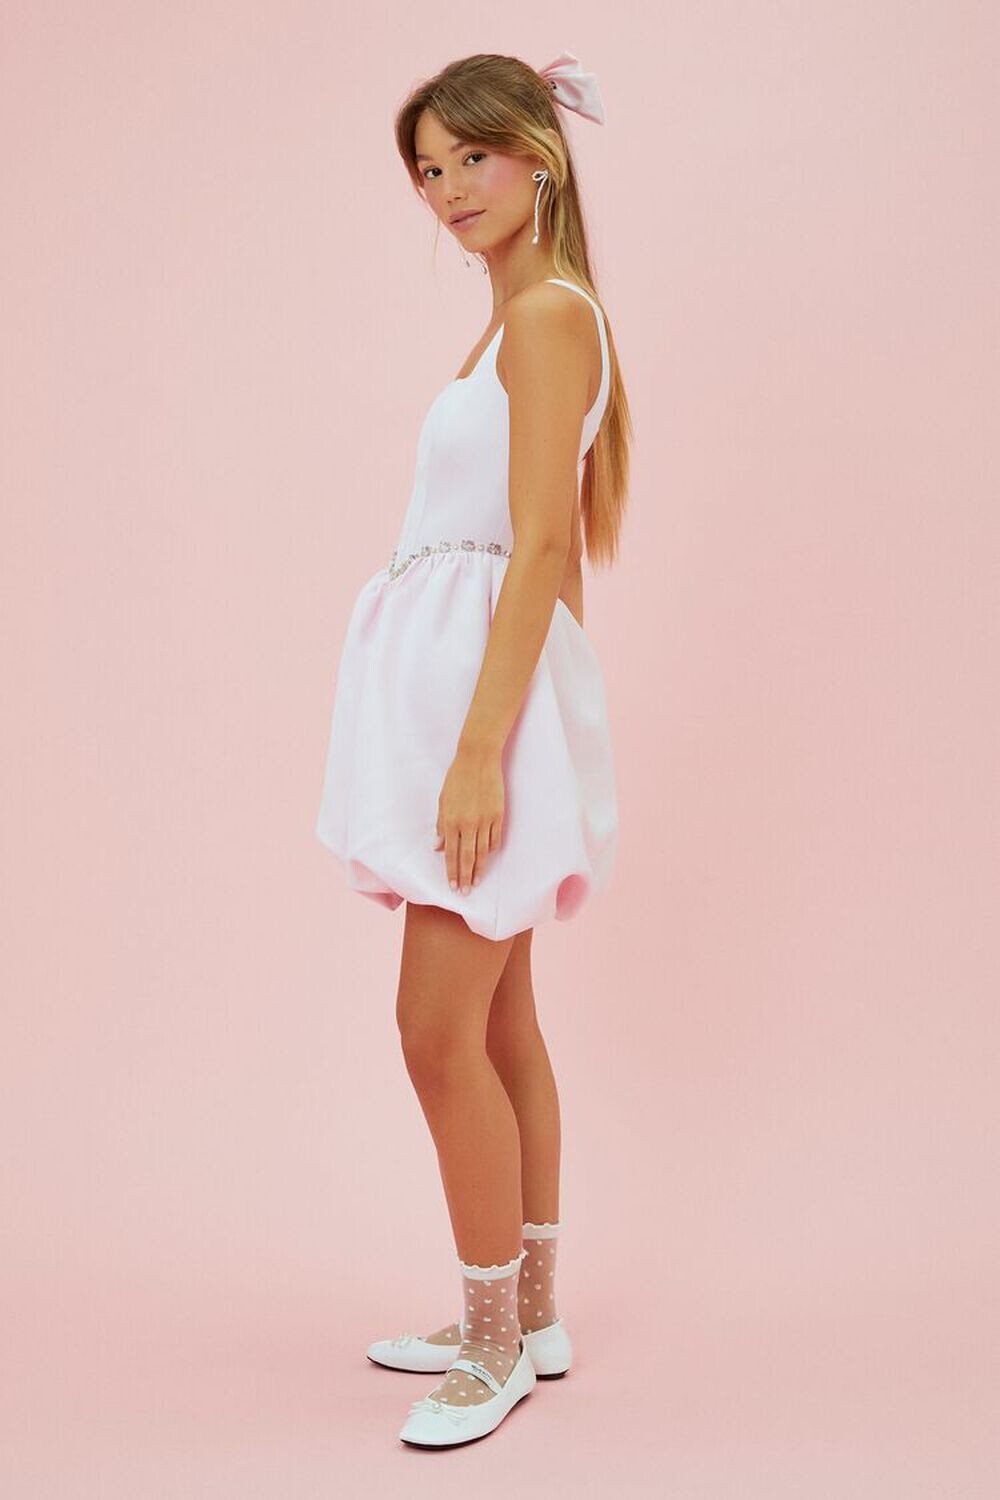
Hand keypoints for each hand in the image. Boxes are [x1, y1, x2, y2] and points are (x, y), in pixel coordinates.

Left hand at [434, 743, 504, 894]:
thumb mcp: (443, 800)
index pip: (451, 853)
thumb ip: (441, 825)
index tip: (453, 886)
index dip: (452, 871)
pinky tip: (488, 858)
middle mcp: (468, 824)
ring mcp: (485, 820)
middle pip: (467, 857)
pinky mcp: (498, 815)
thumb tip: (438, 847)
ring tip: (477, 881)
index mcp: (451, 821)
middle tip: (465, 892)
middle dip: (465, 877)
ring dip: (479, 868)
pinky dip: (491, 850)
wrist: (478, 759)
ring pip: (482, 852)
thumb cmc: (457, 778)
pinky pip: (495, 839)